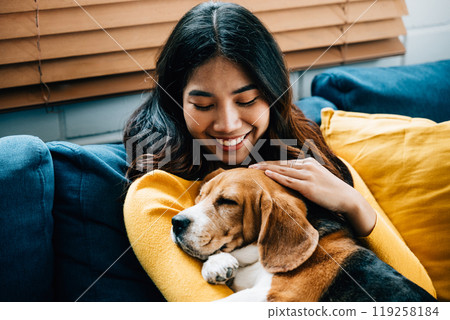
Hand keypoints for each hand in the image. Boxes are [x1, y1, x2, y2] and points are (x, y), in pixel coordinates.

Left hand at [249, 158, 375, 235]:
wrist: (347, 198)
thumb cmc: (332, 192)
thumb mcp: (318, 179)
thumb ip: (305, 177)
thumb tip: (292, 182)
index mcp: (309, 163)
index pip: (285, 162)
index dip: (271, 163)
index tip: (258, 165)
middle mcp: (307, 166)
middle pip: (281, 163)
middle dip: (264, 164)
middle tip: (249, 166)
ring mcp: (308, 175)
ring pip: (282, 170)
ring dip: (266, 168)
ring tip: (253, 169)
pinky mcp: (308, 186)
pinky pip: (289, 180)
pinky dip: (277, 176)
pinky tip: (267, 174)